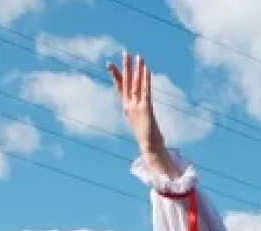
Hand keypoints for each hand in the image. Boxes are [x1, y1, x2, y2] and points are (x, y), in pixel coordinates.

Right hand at [108, 53, 167, 167]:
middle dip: (125, 67)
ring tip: (138, 56)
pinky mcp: (146, 109)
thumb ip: (137, 113)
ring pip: (136, 84)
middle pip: (126, 82)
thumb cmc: (147, 136)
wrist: (149, 148)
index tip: (110, 64)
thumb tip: (137, 108)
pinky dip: (146, 80)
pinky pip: (145, 91)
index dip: (116, 75)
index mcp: (126, 108)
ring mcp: (136, 107)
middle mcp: (129, 106)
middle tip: (125, 53)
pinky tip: (147, 70)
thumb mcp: (139, 121)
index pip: (120, 88)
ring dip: (137, 69)